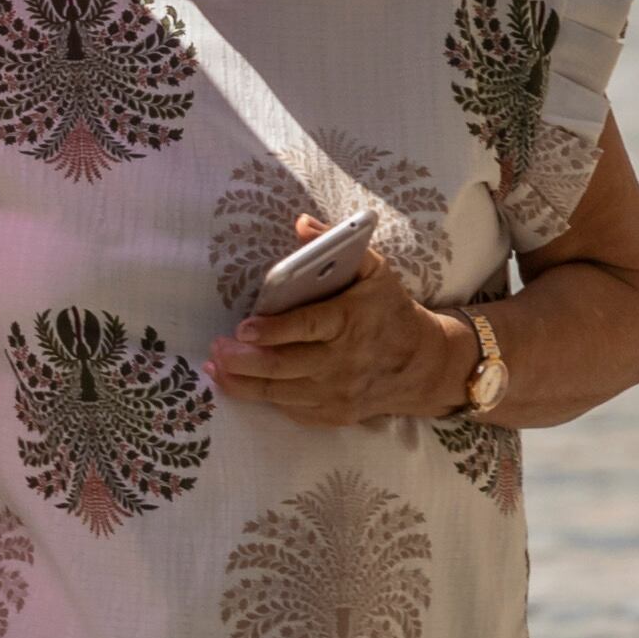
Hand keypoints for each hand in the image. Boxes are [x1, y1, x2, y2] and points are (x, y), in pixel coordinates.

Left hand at [211, 217, 469, 423]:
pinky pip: (289, 408)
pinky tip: (238, 382)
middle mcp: (343, 362)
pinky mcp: (332, 413)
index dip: (273, 330)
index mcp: (351, 322)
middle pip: (283, 365)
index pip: (307, 327)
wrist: (423, 364)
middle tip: (217, 347)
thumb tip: (301, 224)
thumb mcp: (374, 272)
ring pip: (278, 392)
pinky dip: (261, 397)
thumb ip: (335, 246)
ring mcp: (337, 392)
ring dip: (240, 381)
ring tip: (215, 365)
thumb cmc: (389, 310)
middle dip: (243, 359)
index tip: (243, 327)